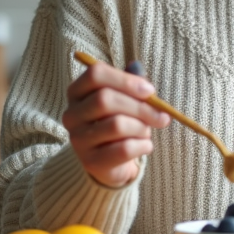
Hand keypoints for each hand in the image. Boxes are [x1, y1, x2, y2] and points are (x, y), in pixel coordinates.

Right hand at [62, 59, 169, 186]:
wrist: (110, 161)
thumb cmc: (118, 120)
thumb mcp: (124, 98)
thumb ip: (131, 83)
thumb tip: (139, 72)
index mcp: (77, 92)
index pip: (96, 74)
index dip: (126, 80)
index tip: (150, 91)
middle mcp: (71, 114)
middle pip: (105, 99)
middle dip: (140, 107)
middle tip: (162, 116)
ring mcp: (78, 139)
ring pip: (117, 125)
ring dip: (142, 128)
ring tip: (146, 132)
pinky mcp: (90, 162)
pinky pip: (123, 149)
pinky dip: (142, 146)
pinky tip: (145, 146)